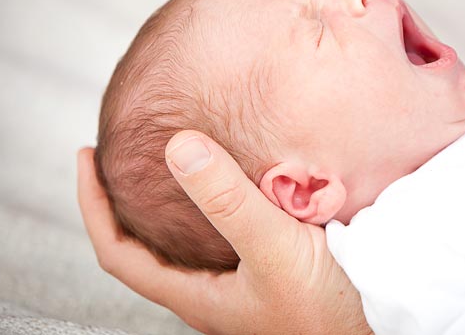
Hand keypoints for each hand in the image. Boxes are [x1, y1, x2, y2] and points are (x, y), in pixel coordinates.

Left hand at [77, 130, 372, 334]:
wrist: (379, 325)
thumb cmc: (327, 308)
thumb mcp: (273, 248)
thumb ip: (229, 200)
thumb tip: (178, 148)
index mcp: (196, 294)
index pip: (118, 251)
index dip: (93, 205)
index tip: (85, 159)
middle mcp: (211, 292)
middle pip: (145, 248)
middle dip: (124, 202)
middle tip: (121, 157)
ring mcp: (240, 284)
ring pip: (187, 242)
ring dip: (170, 203)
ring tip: (171, 163)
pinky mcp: (269, 272)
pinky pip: (226, 234)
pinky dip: (215, 204)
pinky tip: (236, 182)